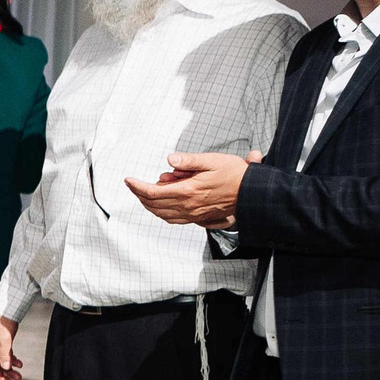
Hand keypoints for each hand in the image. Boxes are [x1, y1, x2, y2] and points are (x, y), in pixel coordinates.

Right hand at [0, 311, 20, 379]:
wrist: (8, 308)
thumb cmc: (2, 320)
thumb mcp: (5, 339)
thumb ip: (5, 354)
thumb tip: (6, 367)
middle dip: (3, 374)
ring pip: (1, 361)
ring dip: (9, 369)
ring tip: (18, 376)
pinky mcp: (2, 342)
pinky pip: (6, 355)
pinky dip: (12, 360)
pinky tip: (19, 364)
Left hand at [126, 150, 256, 227]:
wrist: (252, 193)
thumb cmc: (234, 174)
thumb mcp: (212, 160)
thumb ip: (189, 161)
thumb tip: (170, 160)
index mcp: (188, 192)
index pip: (152, 192)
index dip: (137, 187)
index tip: (128, 180)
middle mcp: (188, 207)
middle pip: (153, 205)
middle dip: (139, 194)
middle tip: (132, 185)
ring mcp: (193, 215)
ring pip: (161, 214)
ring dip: (149, 205)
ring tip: (143, 193)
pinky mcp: (198, 219)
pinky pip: (173, 219)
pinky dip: (161, 213)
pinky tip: (160, 205)